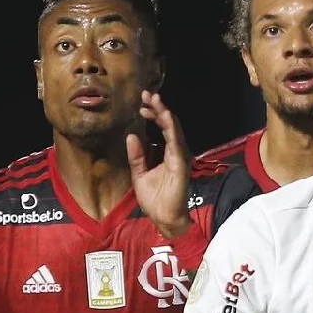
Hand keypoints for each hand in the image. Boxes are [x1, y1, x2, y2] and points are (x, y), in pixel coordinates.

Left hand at [127, 90, 192, 239]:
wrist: (165, 218)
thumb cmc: (156, 199)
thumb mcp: (140, 174)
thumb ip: (137, 156)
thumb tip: (131, 135)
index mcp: (167, 153)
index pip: (162, 128)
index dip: (153, 115)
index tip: (141, 106)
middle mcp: (176, 152)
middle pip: (169, 124)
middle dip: (158, 107)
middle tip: (146, 94)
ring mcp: (180, 157)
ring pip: (174, 128)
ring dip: (164, 112)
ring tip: (154, 99)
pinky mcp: (181, 163)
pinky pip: (176, 142)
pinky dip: (170, 127)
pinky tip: (164, 116)